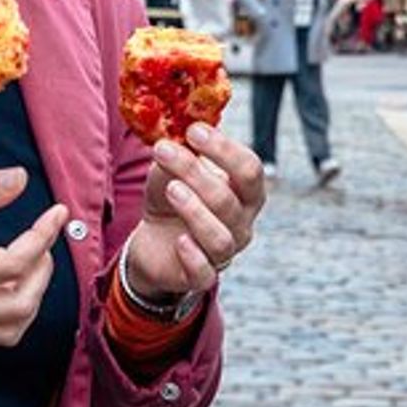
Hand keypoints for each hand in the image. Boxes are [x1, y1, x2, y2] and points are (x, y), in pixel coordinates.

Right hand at [0, 168, 69, 346]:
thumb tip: (20, 179)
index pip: (10, 266)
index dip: (42, 237)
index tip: (58, 212)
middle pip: (18, 304)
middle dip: (42, 269)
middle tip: (43, 238)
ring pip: (11, 326)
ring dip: (33, 294)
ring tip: (32, 260)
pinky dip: (16, 310)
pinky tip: (14, 279)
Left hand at [123, 122, 266, 297]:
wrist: (156, 241)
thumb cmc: (175, 196)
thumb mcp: (173, 170)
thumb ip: (177, 152)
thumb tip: (172, 129)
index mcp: (245, 193)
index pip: (250, 170)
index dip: (224, 150)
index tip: (194, 131)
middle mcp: (242, 223)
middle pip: (229, 200)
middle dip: (196, 173)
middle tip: (164, 150)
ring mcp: (224, 253)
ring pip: (219, 237)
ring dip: (194, 210)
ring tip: (170, 189)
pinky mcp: (201, 276)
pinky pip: (204, 273)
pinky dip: (193, 257)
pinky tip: (179, 241)